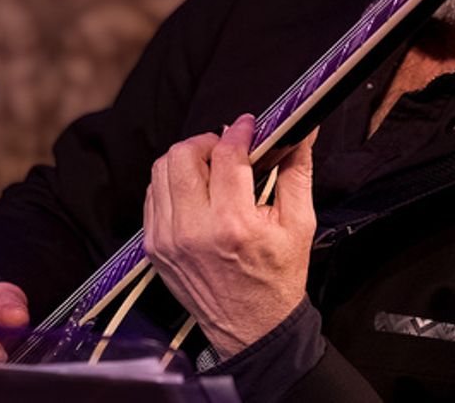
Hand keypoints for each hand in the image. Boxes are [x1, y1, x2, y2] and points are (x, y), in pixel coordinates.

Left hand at [143, 113, 316, 357]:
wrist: (252, 329)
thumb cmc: (278, 276)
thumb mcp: (300, 224)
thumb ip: (297, 171)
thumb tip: (302, 131)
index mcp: (234, 224)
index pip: (226, 155)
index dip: (239, 131)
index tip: (249, 125)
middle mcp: (193, 230)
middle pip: (182, 155)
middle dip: (206, 141)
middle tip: (226, 149)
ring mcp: (167, 239)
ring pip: (162, 170)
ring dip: (187, 159)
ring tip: (210, 168)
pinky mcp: (154, 247)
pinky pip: (153, 195)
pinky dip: (172, 183)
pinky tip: (195, 191)